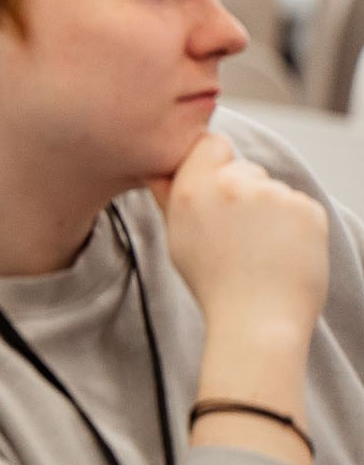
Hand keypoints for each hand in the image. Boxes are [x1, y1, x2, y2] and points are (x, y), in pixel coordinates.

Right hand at [161, 131, 327, 341]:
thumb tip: (157, 169)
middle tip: (240, 233)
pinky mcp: (307, 208)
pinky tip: (283, 252)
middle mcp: (232, 185)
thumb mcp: (177, 238)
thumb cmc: (214, 285)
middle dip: (244, 191)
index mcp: (193, 189)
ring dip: (271, 210)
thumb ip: (170, 197)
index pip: (210, 143)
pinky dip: (296, 225)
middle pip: (245, 168)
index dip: (215, 162)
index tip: (217, 188)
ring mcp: (273, 195)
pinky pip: (300, 205)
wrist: (256, 321)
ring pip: (273, 189)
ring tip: (262, 249)